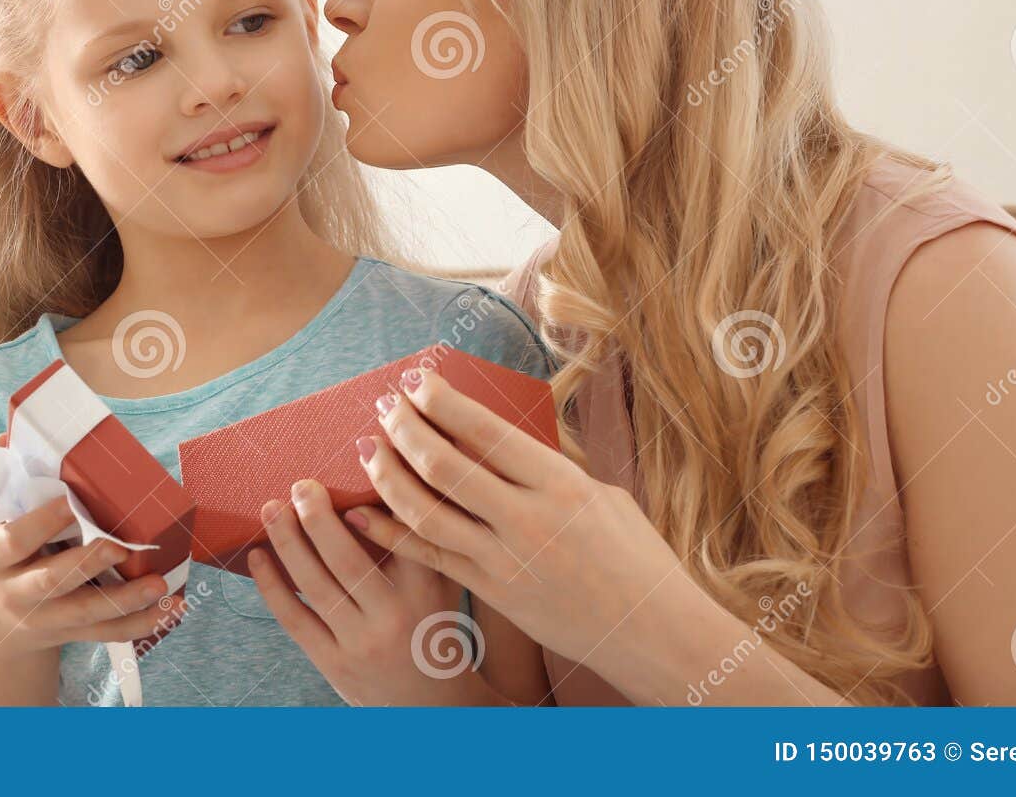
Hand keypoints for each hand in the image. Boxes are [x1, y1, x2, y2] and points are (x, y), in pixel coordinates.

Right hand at [0, 439, 186, 668]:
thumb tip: (0, 436)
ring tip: (159, 583)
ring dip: (126, 600)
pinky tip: (172, 609)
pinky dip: (141, 623)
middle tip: (120, 547)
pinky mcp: (72, 633)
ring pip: (87, 614)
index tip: (71, 501)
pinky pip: (108, 633)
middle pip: (52, 582)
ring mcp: (46, 618)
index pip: (15, 540)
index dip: (42, 522)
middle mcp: (17, 593)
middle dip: (87, 564)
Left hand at [247, 476, 485, 705]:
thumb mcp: (447, 584)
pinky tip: (257, 555)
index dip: (378, 502)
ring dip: (288, 541)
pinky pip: (294, 618)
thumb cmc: (436, 629)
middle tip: (301, 484)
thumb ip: (424, 539)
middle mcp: (394, 618)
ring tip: (271, 508)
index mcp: (427, 591)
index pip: (402, 537)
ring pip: (315, 585)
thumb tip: (394, 478)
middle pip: (347, 558)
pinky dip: (271, 585)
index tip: (359, 462)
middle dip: (318, 516)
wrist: (433, 706)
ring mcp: (360, 643)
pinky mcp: (333, 663)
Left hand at [348, 366, 702, 681]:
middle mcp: (528, 519)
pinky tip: (363, 514)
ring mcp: (505, 560)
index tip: (414, 381)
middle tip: (384, 408)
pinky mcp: (492, 593)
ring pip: (426, 511)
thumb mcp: (602, 496)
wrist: (653, 633)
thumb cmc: (635, 557)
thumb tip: (498, 442)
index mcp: (560, 484)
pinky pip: (429, 558)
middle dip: (405, 430)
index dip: (442, 402)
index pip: (485, 431)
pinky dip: (389, 534)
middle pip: (445, 465)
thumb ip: (548, 470)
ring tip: (367, 449)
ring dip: (388, 476)